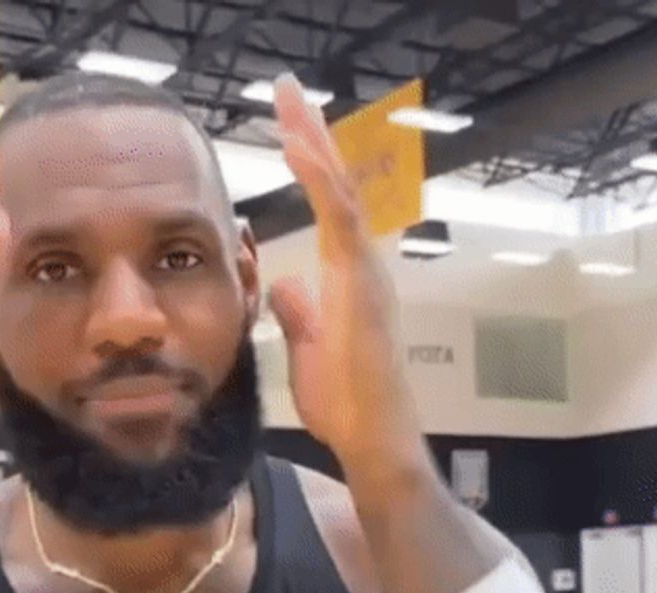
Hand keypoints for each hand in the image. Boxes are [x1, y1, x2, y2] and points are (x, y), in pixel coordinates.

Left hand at [268, 75, 432, 485]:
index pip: (329, 205)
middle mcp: (362, 265)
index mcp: (347, 277)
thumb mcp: (309, 348)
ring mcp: (367, 272)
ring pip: (344, 190)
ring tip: (290, 99)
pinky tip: (297, 145)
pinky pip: (342, 220)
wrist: (370, 439)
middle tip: (288, 89)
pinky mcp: (364, 285)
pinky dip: (319, 179)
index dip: (309, 162)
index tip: (287, 123)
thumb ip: (300, 313)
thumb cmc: (345, 403)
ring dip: (315, 142)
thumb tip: (286, 284)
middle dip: (313, 133)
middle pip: (339, 185)